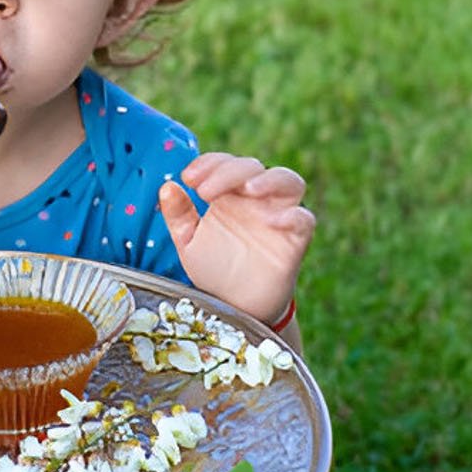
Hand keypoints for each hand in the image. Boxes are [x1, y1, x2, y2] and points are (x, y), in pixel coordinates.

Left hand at [158, 153, 314, 323]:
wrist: (236, 308)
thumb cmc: (214, 268)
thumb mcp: (188, 242)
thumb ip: (178, 215)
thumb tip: (167, 186)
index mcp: (230, 194)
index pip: (225, 163)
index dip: (209, 163)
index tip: (188, 178)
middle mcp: (256, 200)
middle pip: (253, 167)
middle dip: (229, 172)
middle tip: (205, 192)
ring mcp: (278, 217)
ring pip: (289, 181)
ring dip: (269, 180)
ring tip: (247, 189)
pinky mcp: (295, 241)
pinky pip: (304, 220)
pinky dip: (293, 215)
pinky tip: (272, 221)